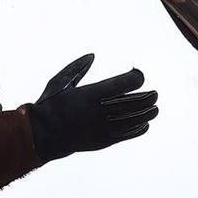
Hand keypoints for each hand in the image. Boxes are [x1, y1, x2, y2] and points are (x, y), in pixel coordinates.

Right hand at [25, 54, 158, 159]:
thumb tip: (92, 55)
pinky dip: (138, 128)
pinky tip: (145, 123)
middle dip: (148, 98)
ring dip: (147, 113)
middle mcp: (98, 112)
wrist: (42, 136)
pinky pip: (126, 135)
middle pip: (132, 103)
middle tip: (155, 93)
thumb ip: (77, 68)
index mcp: (89, 95)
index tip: (138, 74)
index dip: (136, 78)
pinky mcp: (102, 142)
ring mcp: (101, 129)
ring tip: (155, 108)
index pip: (123, 84)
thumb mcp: (59, 82)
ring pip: (133, 120)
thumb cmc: (50, 106)